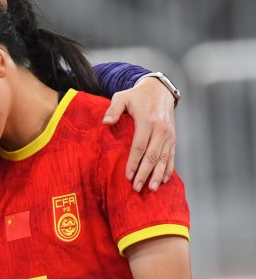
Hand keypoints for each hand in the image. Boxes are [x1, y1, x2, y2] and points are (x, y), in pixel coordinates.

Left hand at [102, 75, 176, 191]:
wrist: (159, 89)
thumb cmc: (137, 95)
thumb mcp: (122, 97)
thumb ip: (113, 109)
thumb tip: (105, 122)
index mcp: (147, 122)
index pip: (139, 147)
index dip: (134, 163)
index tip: (128, 176)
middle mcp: (161, 130)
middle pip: (152, 156)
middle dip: (145, 173)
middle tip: (137, 188)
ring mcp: (169, 134)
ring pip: (164, 158)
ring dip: (157, 174)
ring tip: (151, 188)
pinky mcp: (173, 137)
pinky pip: (172, 155)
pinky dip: (168, 168)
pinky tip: (163, 179)